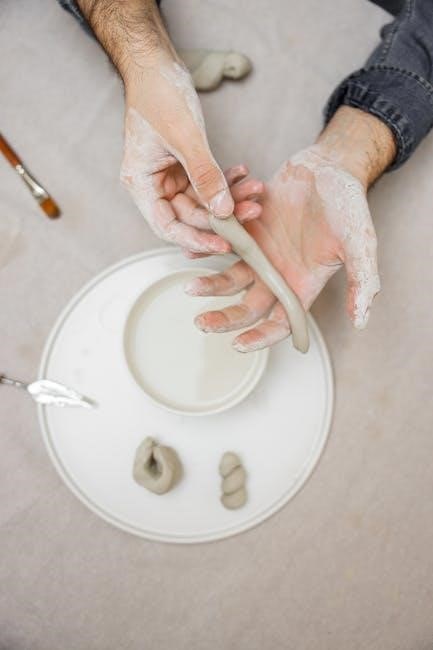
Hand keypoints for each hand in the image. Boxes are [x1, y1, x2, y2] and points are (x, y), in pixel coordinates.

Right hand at [77, 0, 260, 251]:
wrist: (156, 65)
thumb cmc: (159, 94)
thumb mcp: (185, 136)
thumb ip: (205, 176)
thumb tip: (223, 211)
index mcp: (141, 183)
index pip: (167, 226)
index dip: (196, 238)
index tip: (224, 244)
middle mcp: (153, 185)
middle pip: (189, 216)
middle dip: (222, 215)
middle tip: (252, 212)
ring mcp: (169, 177)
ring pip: (203, 201)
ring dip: (230, 197)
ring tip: (255, 191)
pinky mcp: (184, 167)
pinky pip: (208, 183)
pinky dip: (226, 180)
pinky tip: (243, 174)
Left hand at [185, 107, 395, 350]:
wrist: (330, 167)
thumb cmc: (348, 204)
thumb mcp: (360, 243)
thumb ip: (362, 280)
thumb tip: (361, 320)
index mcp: (303, 284)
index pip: (280, 323)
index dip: (260, 337)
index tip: (239, 344)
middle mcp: (278, 273)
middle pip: (247, 306)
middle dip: (224, 318)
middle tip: (201, 323)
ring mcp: (260, 252)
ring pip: (229, 277)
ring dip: (210, 285)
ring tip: (191, 287)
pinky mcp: (247, 229)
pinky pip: (222, 244)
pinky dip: (206, 249)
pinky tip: (189, 251)